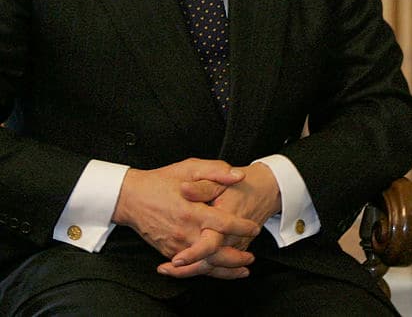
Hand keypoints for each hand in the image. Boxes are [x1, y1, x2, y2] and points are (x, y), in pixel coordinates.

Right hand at [112, 159, 261, 278]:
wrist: (130, 197)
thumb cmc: (161, 181)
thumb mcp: (191, 167)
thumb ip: (217, 171)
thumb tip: (239, 176)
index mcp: (193, 210)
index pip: (224, 223)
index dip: (243, 227)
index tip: (255, 227)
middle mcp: (185, 231)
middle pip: (216, 251)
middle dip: (237, 257)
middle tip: (251, 256)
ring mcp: (175, 244)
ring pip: (204, 264)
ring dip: (225, 269)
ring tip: (242, 268)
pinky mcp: (168, 251)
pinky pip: (190, 267)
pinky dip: (206, 270)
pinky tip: (218, 269)